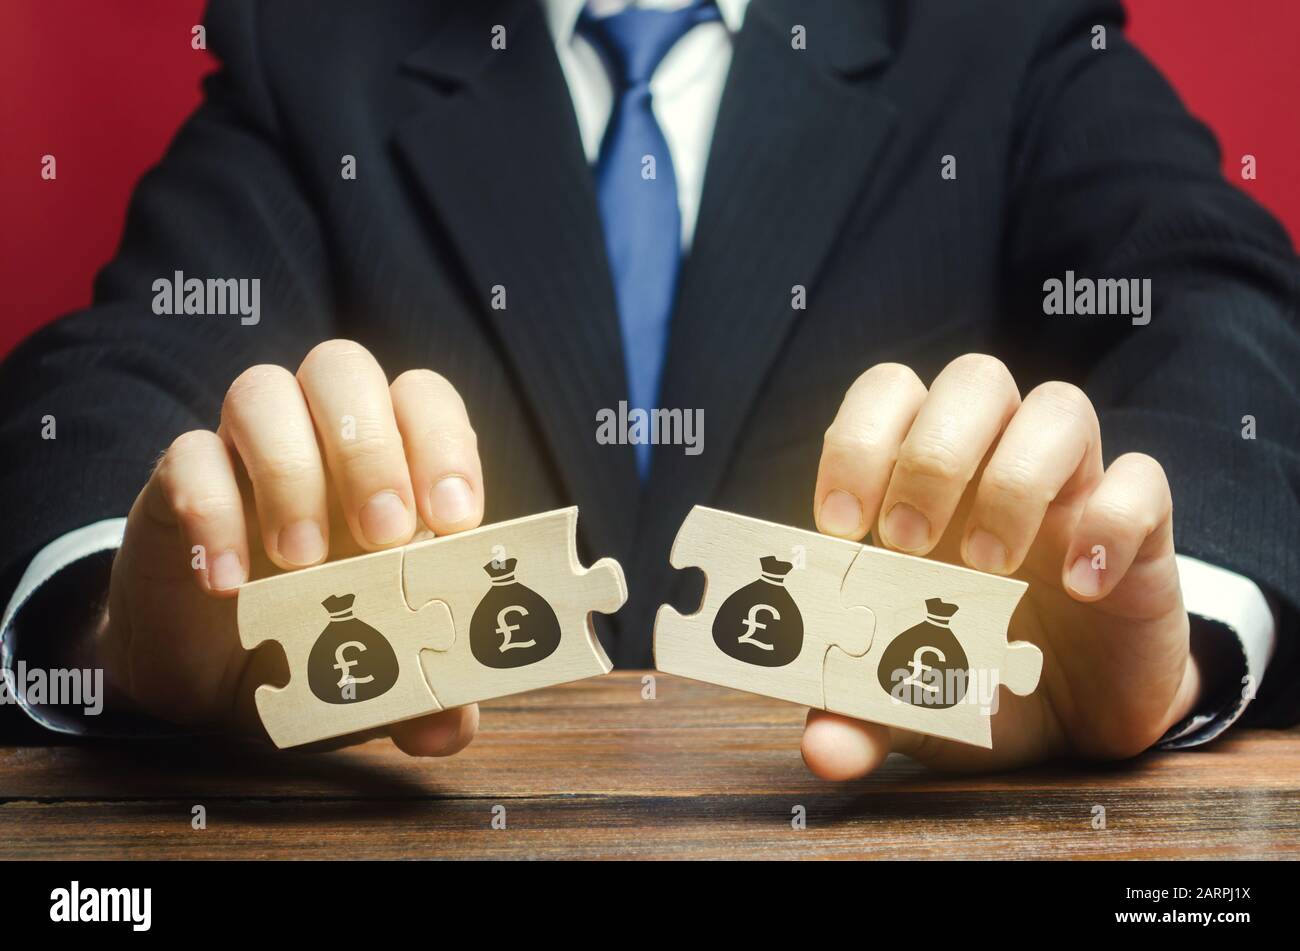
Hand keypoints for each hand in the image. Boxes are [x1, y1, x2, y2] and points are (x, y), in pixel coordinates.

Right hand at [95, 340, 484, 754]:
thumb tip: (450, 729)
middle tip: (381, 536)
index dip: (443, 445)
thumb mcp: (380, 670)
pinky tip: (229, 581)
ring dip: (291, 471)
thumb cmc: (320, 641)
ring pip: (262, 390)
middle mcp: (321, 433)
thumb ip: (425, 690)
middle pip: (343, 370)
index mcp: (391, 459)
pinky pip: (187, 456)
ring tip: (300, 563)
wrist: (213, 666)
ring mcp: (245, 447)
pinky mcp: (179, 478)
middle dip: (370, 447)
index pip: (425, 402)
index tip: (453, 522)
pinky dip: (211, 512)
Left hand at [802, 355, 1198, 778]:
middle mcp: (995, 464)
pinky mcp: (1142, 531)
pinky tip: (1082, 587)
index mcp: (921, 482)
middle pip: (974, 380)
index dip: (857, 440)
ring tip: (989, 568)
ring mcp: (1073, 490)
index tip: (838, 527)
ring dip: (1015, 478)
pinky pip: (1143, 480)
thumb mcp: (907, 703)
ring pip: (1060, 407)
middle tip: (906, 545)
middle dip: (931, 453)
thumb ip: (857, 713)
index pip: (889, 395)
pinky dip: (1110, 523)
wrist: (1078, 718)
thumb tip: (820, 750)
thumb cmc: (975, 678)